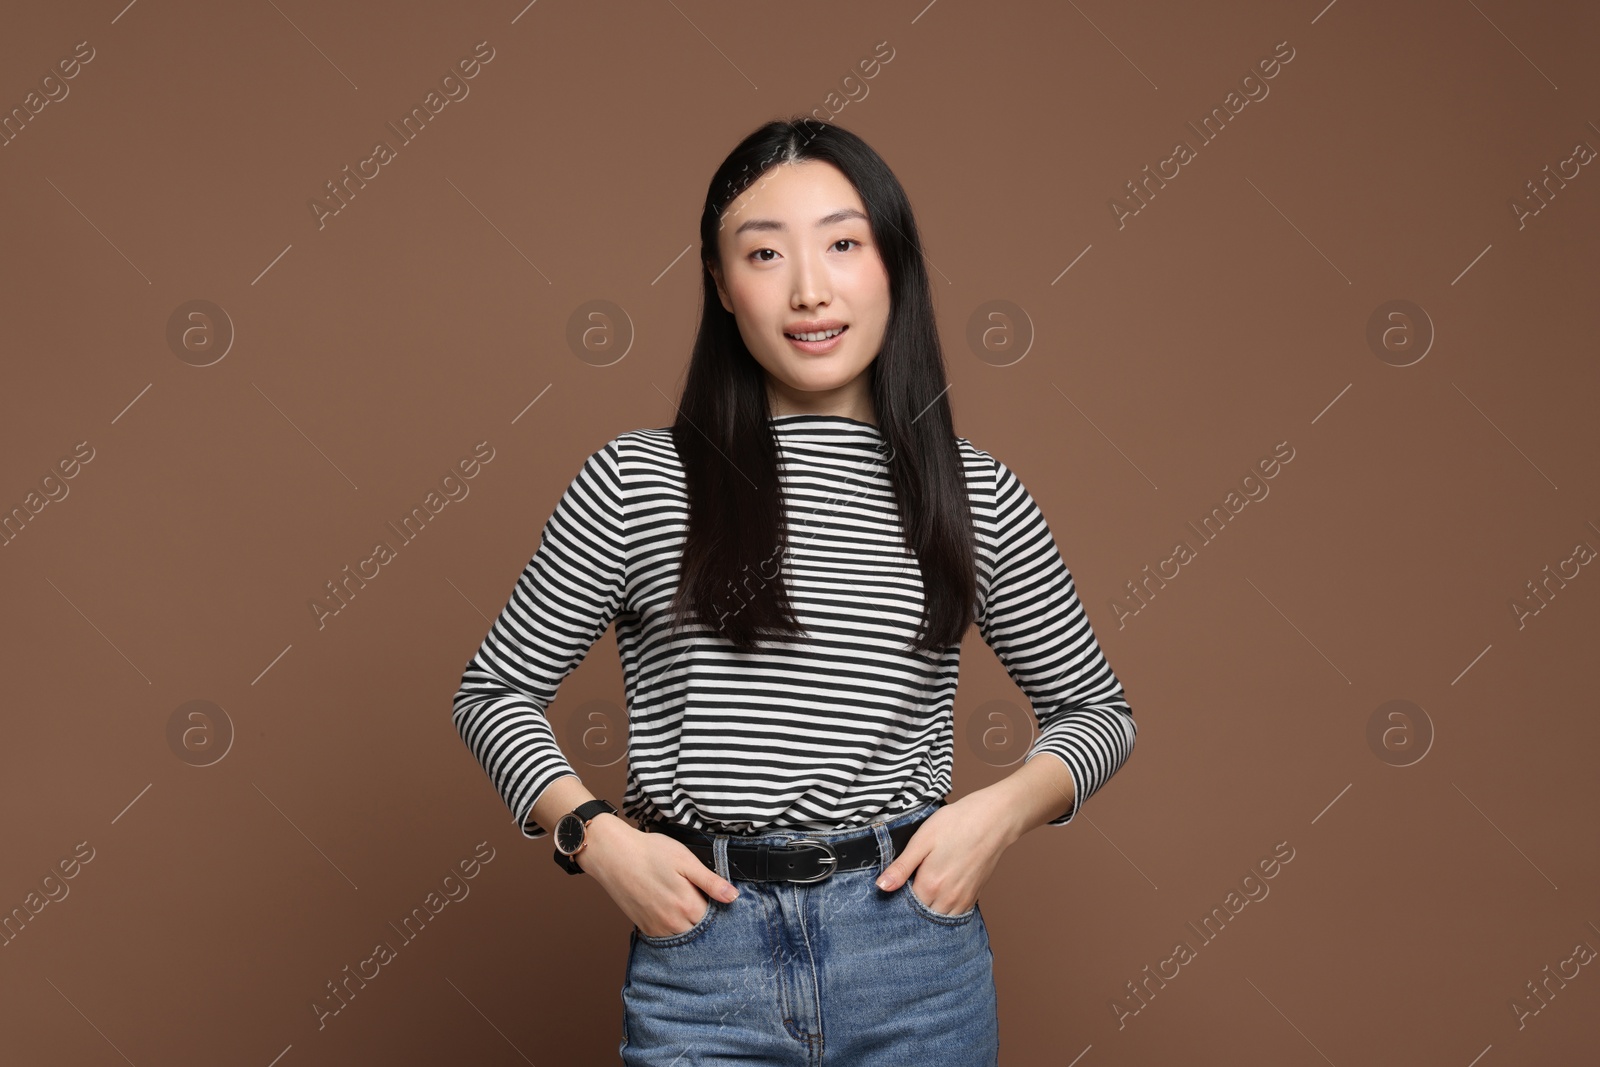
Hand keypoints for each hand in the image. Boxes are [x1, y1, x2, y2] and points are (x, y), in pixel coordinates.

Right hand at [576, 815, 740, 937]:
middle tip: (700, 898)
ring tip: (684, 902)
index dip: (719, 908)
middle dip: (705, 919)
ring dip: (689, 925)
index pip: (716, 920)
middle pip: (700, 931)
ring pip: (683, 936)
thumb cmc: (650, 853)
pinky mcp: (645, 927)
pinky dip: (673, 927)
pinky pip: (666, 936)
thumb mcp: (686, 860)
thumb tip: (733, 897)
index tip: (717, 898)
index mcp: (688, 906)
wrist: (614, 854)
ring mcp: (657, 928)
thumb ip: (711, 882)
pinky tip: (671, 909)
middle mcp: (673, 923)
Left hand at [873, 792, 1017, 915]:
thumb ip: (901, 867)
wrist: (993, 819)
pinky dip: (943, 910)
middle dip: (910, 908)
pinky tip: (939, 893)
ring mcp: (963, 900)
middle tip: (907, 885)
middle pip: (921, 916)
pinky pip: (954, 914)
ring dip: (928, 910)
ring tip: (923, 888)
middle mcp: (947, 899)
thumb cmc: (956, 824)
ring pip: (938, 918)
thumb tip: (881, 887)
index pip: (904, 907)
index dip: (895, 898)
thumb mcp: (922, 840)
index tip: (894, 885)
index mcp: (930, 885)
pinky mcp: (974, 897)